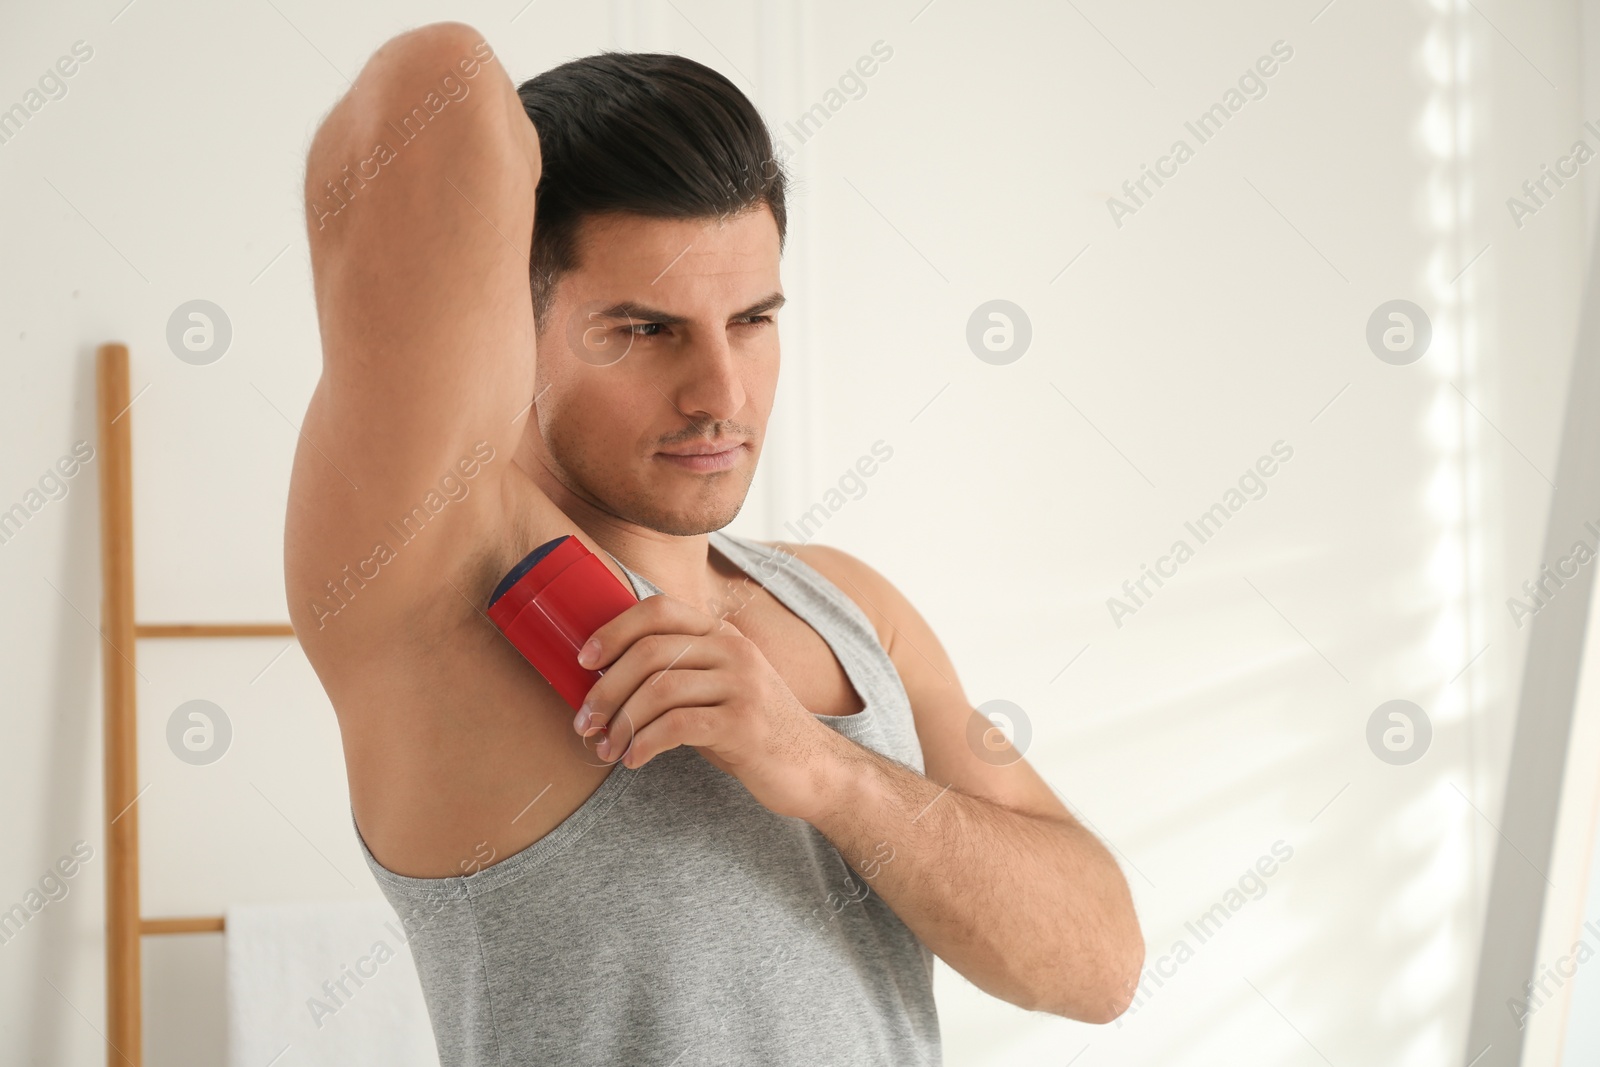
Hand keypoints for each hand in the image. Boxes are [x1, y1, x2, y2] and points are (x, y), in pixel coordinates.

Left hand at [572, 594, 841, 821]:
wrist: (813, 768)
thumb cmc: (752, 731)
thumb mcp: (719, 688)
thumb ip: (679, 673)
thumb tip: (604, 680)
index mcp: (723, 634)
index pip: (659, 609)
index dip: (613, 630)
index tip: (584, 661)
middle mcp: (734, 651)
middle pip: (650, 652)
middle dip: (606, 689)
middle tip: (585, 722)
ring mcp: (743, 685)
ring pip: (659, 690)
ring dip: (621, 723)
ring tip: (607, 747)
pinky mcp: (744, 724)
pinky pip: (677, 726)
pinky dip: (645, 744)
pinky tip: (635, 759)